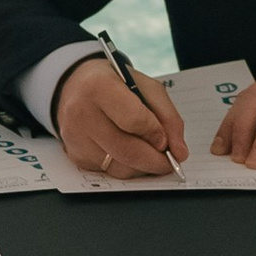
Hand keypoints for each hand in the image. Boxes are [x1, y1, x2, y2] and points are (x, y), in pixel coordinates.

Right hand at [53, 53, 187, 180]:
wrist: (77, 85)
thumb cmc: (116, 83)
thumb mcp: (146, 87)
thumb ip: (168, 117)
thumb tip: (179, 152)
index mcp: (98, 87)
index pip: (134, 120)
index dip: (156, 133)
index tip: (167, 141)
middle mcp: (81, 113)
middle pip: (126, 150)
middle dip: (155, 161)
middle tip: (169, 161)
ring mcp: (75, 137)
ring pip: (119, 167)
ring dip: (142, 167)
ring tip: (150, 154)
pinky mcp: (75, 155)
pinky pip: (108, 171)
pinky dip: (126, 167)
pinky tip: (130, 153)